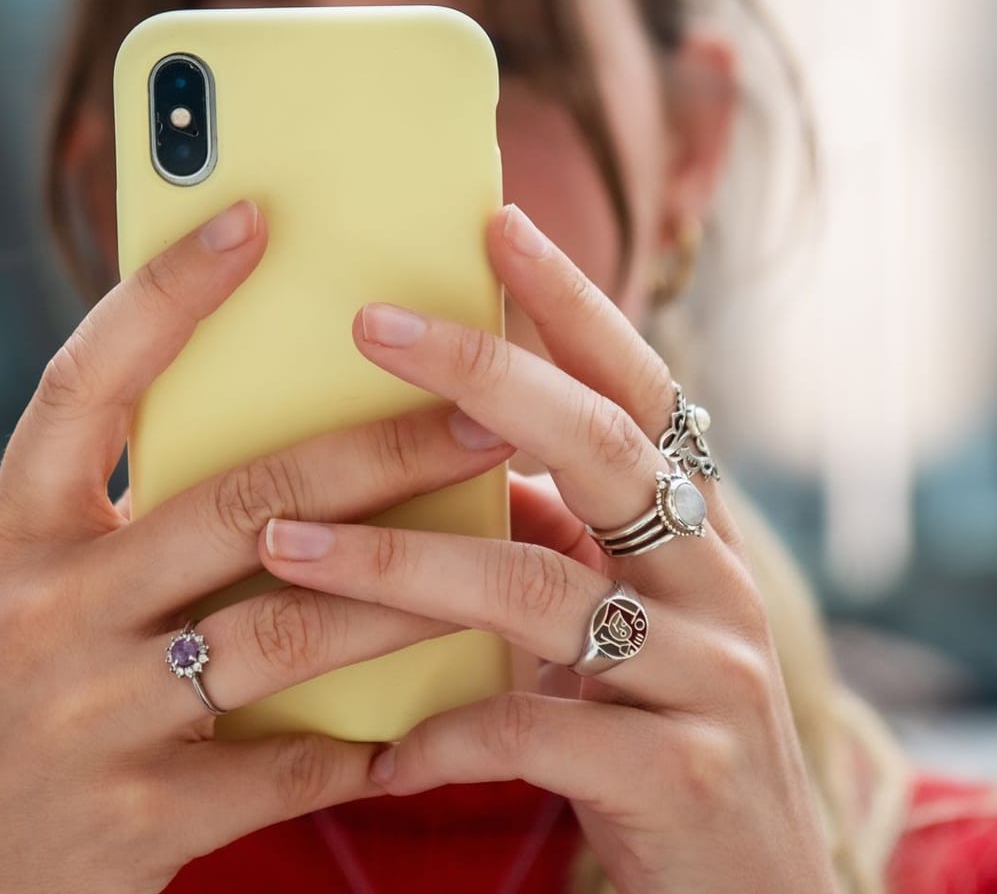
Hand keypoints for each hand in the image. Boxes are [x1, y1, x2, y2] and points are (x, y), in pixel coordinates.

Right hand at [0, 198, 515, 893]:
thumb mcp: (13, 599)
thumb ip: (108, 525)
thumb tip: (270, 447)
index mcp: (8, 534)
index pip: (85, 382)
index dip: (166, 294)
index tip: (255, 215)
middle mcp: (44, 609)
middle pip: (238, 499)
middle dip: (380, 449)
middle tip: (486, 408)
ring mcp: (91, 714)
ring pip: (287, 628)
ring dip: (409, 590)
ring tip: (502, 554)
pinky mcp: (139, 818)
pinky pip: (291, 765)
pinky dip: (372, 740)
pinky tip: (437, 718)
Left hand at [257, 203, 833, 893]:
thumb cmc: (653, 749)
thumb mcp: (611, 632)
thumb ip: (548, 544)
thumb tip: (437, 454)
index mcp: (691, 536)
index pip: (638, 390)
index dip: (573, 304)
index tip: (495, 221)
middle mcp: (714, 586)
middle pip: (605, 447)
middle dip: (486, 374)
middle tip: (374, 321)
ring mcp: (706, 678)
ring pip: (540, 590)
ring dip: (399, 564)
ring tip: (282, 547)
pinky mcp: (677, 775)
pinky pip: (535, 734)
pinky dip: (443, 734)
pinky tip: (378, 751)